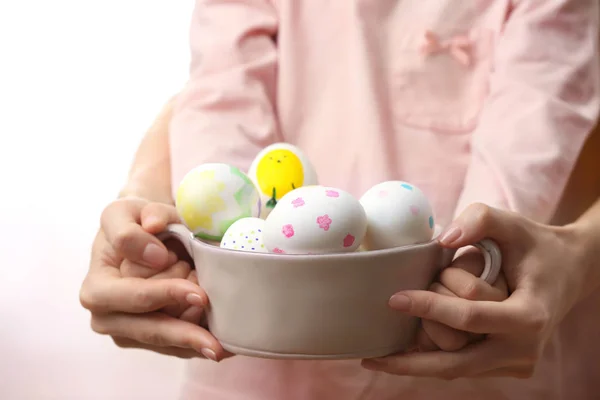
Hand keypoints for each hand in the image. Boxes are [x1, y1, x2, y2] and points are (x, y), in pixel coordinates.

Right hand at [79, 197, 227, 360]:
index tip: (199, 294)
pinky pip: (176, 350)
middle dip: (185, 333)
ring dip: (194, 338)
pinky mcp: (149, 342)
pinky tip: (223, 347)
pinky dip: (198, 345)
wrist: (142, 235)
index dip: (166, 296)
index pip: (134, 297)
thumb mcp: (127, 212)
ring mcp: (128, 333)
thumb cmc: (134, 222)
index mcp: (97, 289)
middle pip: (150, 332)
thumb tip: (154, 254)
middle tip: (216, 343)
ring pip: (166, 345)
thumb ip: (131, 229)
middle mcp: (107, 318)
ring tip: (222, 340)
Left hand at [362, 203, 585, 378]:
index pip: (469, 317)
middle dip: (412, 363)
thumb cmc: (534, 245)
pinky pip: (464, 367)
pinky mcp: (508, 366)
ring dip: (420, 363)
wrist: (569, 272)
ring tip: (381, 357)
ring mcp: (517, 363)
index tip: (394, 298)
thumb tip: (442, 240)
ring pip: (458, 369)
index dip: (429, 307)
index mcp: (529, 315)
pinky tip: (404, 356)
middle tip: (371, 358)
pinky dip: (435, 361)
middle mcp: (524, 348)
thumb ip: (478, 220)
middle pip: (458, 364)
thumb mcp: (511, 222)